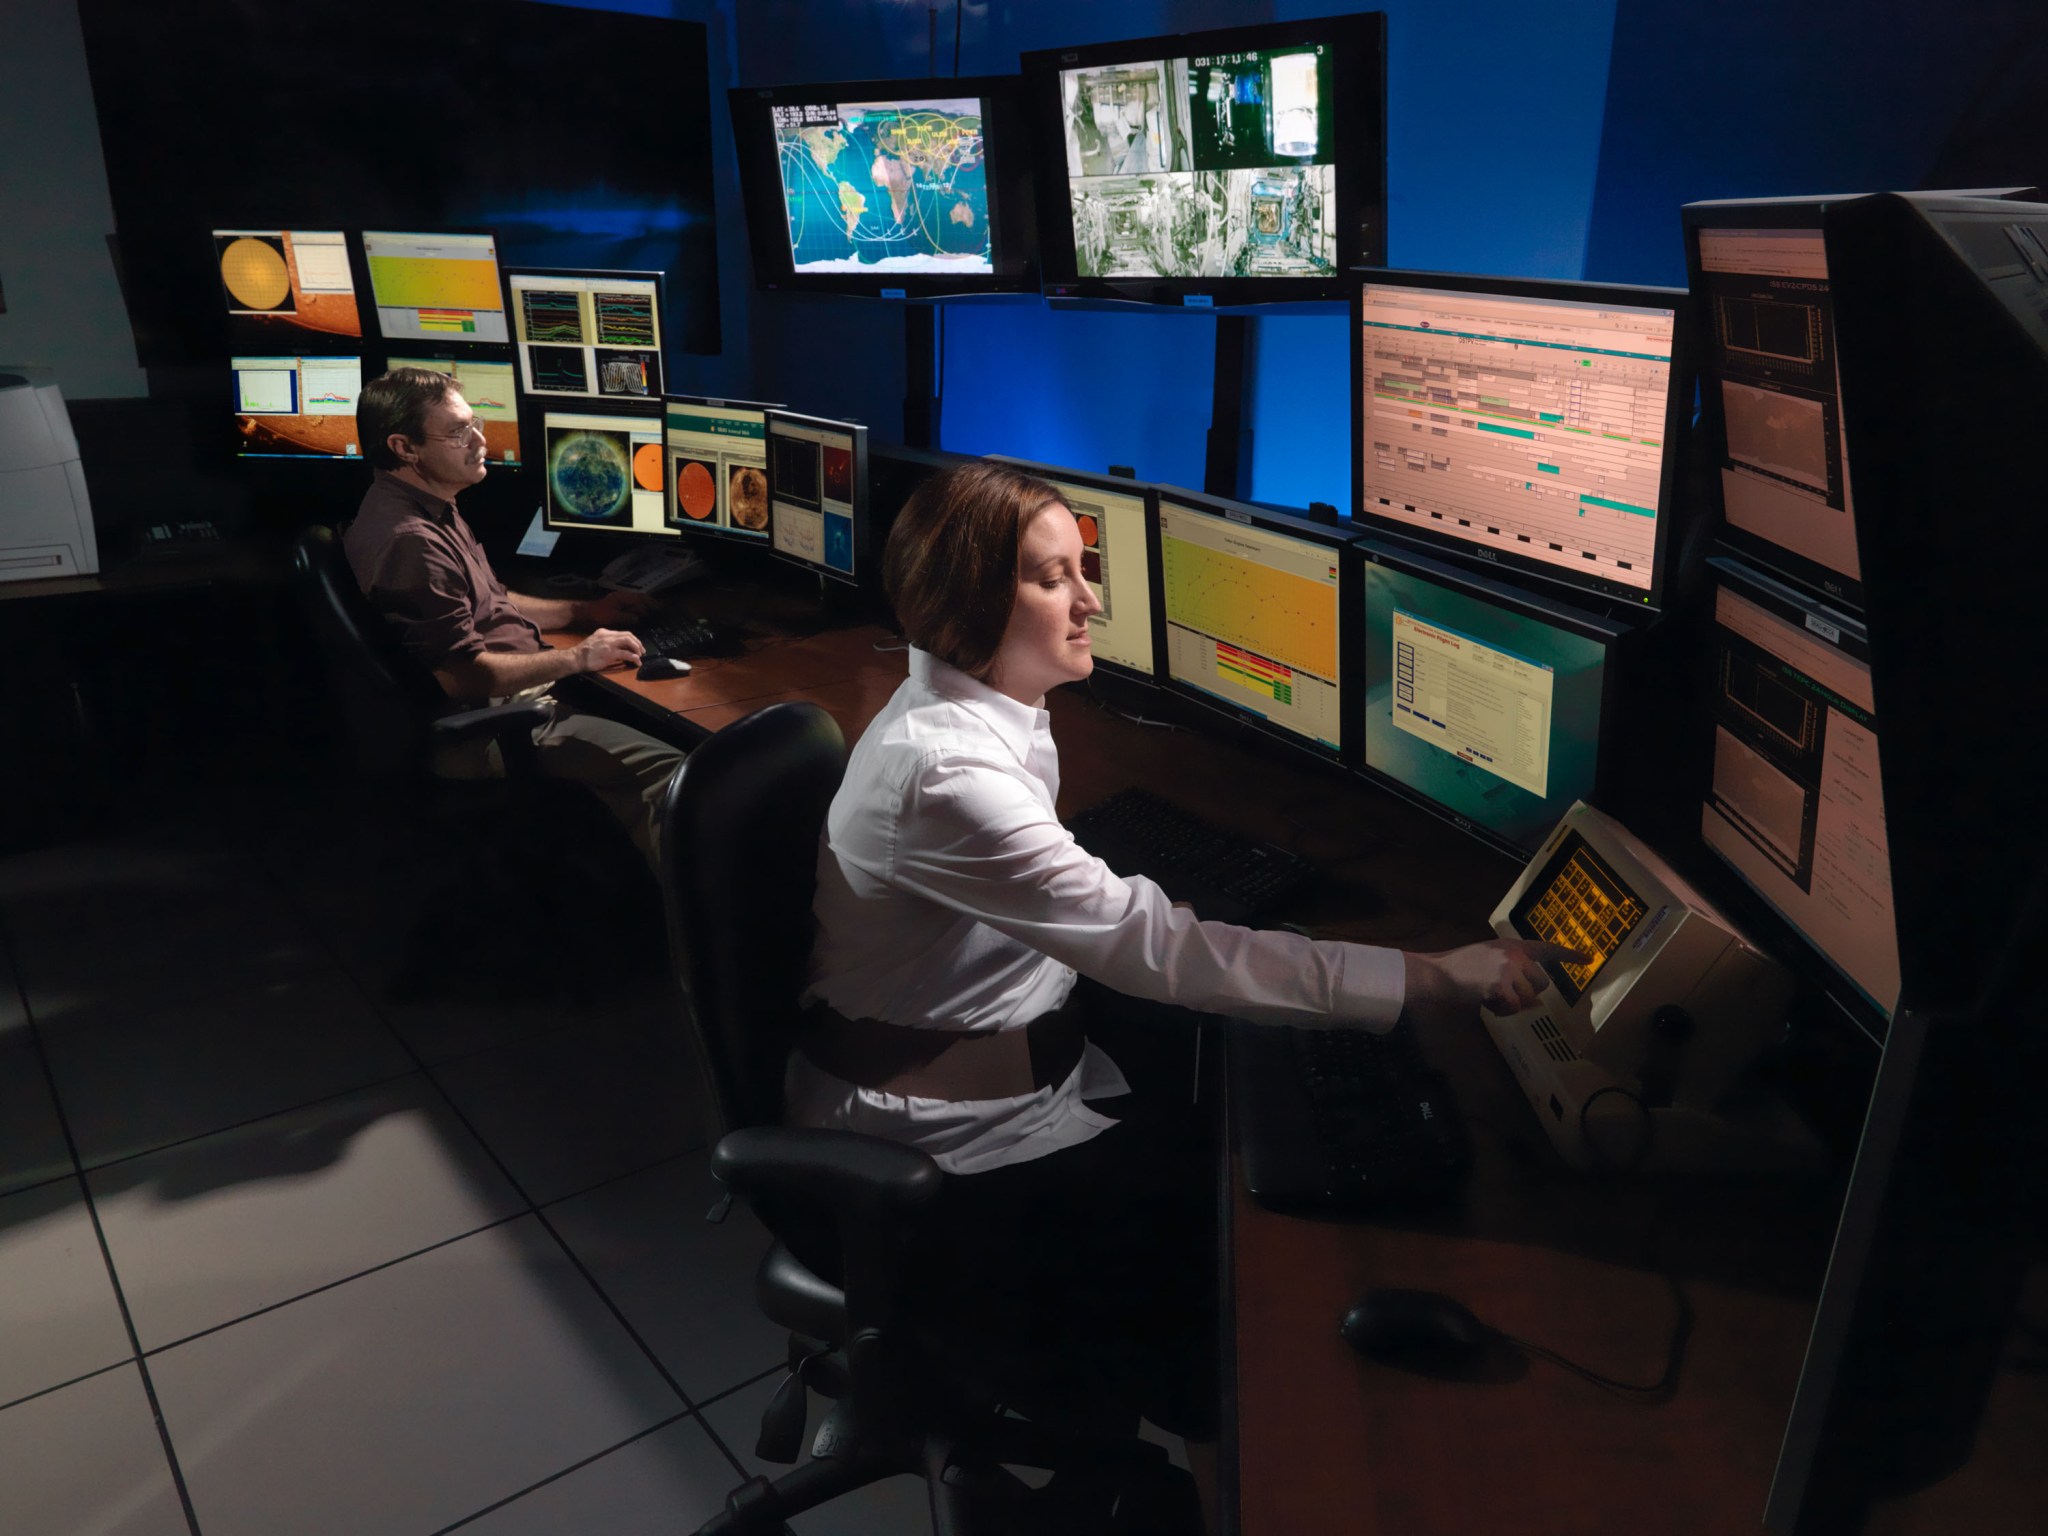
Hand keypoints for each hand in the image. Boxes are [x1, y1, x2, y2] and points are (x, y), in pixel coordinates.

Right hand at [573, 627, 643, 672]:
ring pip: (628, 641)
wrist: (576, 658)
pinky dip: (634, 657)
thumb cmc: (584, 653)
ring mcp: (609, 644)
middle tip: (642, 650)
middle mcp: (608, 636)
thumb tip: (616, 647)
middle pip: (628, 635)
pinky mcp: (610, 653)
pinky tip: (637, 661)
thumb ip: (605, 641)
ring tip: (640, 655)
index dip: (631, 639)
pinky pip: (627, 654)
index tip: (635, 645)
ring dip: (637, 648)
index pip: (622, 633)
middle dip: (637, 642)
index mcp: (604, 632)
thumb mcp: (595, 641)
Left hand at [582, 589, 656, 628]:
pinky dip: (641, 605)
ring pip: (638, 598)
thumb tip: (637, 617)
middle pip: (640, 597)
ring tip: (655, 608)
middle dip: (650, 602)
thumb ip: (626, 616)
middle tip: (659, 607)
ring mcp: (622, 598)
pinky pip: (634, 602)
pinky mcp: (620, 603)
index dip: (646, 606)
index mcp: (622, 597)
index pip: (638, 600)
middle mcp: (623, 596)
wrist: (588, 612)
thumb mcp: (612, 617)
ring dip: (647, 603)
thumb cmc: (599, 614)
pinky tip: (644, 610)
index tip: (653, 611)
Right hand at [1403, 939, 1589, 1017]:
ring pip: (1529, 998)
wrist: (1437, 973)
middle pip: (1541, 983)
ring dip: (1512, 1005)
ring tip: (1489, 997)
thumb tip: (1537, 1002)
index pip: (1546, 949)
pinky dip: (1502, 1011)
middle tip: (1501, 994)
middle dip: (1526, 994)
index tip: (1589, 958)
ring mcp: (1508, 969)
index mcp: (1511, 945)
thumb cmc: (1458, 969)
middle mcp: (1513, 954)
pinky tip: (1486, 1003)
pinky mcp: (1501, 985)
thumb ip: (1513, 974)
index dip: (1569, 955)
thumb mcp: (1489, 961)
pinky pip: (1514, 1007)